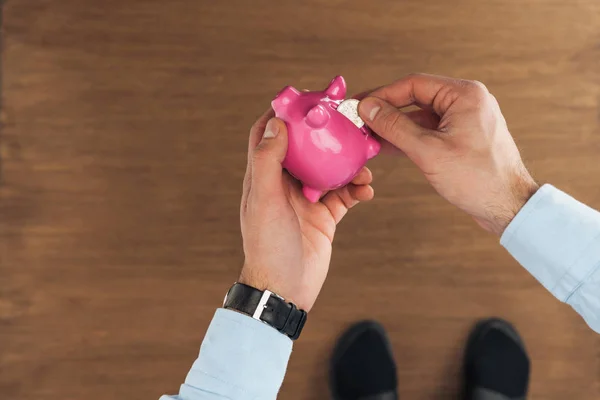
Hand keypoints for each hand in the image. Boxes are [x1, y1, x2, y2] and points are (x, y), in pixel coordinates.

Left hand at [239, 109, 373, 310]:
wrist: (286, 289)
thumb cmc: (268, 245)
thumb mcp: (265, 201)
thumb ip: (268, 162)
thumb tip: (276, 123)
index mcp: (263, 177)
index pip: (267, 135)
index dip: (282, 114)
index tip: (304, 99)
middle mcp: (284, 184)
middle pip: (306, 148)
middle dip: (325, 134)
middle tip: (346, 121)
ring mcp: (306, 199)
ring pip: (330, 170)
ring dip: (348, 164)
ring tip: (365, 164)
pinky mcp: (324, 216)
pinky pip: (344, 195)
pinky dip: (357, 190)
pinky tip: (368, 190)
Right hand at [358, 74, 538, 234]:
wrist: (508, 207)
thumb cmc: (477, 179)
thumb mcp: (428, 151)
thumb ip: (395, 126)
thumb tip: (368, 108)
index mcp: (465, 95)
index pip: (414, 84)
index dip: (382, 95)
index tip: (359, 106)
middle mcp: (467, 101)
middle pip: (416, 98)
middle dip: (386, 111)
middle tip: (359, 120)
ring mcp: (465, 119)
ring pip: (421, 116)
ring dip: (395, 126)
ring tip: (367, 136)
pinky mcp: (462, 137)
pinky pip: (429, 131)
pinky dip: (408, 138)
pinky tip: (386, 146)